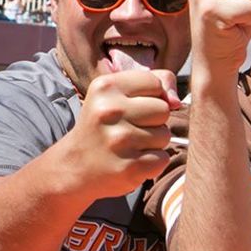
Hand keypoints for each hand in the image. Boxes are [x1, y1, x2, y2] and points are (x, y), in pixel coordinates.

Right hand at [58, 68, 180, 199]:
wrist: (73, 168)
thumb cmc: (103, 127)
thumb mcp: (116, 94)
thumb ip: (154, 82)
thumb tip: (176, 101)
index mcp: (105, 87)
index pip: (155, 82)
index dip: (150, 96)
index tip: (131, 107)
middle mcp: (110, 111)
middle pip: (164, 110)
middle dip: (154, 121)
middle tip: (129, 130)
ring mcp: (119, 141)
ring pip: (165, 135)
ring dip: (153, 143)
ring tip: (129, 146)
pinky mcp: (129, 167)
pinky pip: (162, 159)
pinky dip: (152, 163)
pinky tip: (131, 162)